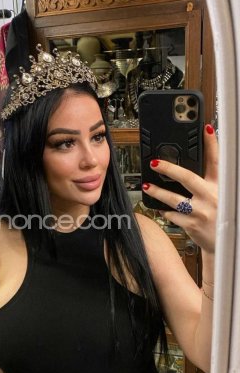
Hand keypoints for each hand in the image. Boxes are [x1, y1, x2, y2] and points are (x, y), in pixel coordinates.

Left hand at [142, 124, 217, 253]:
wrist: (224, 244)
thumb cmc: (222, 217)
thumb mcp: (223, 195)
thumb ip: (211, 182)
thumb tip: (196, 167)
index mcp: (220, 186)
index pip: (217, 161)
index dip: (212, 144)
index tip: (206, 129)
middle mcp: (210, 197)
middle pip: (187, 177)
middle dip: (169, 168)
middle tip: (155, 163)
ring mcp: (200, 212)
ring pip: (173, 199)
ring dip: (158, 192)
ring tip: (147, 187)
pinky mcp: (191, 225)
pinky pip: (172, 215)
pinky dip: (164, 211)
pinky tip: (159, 207)